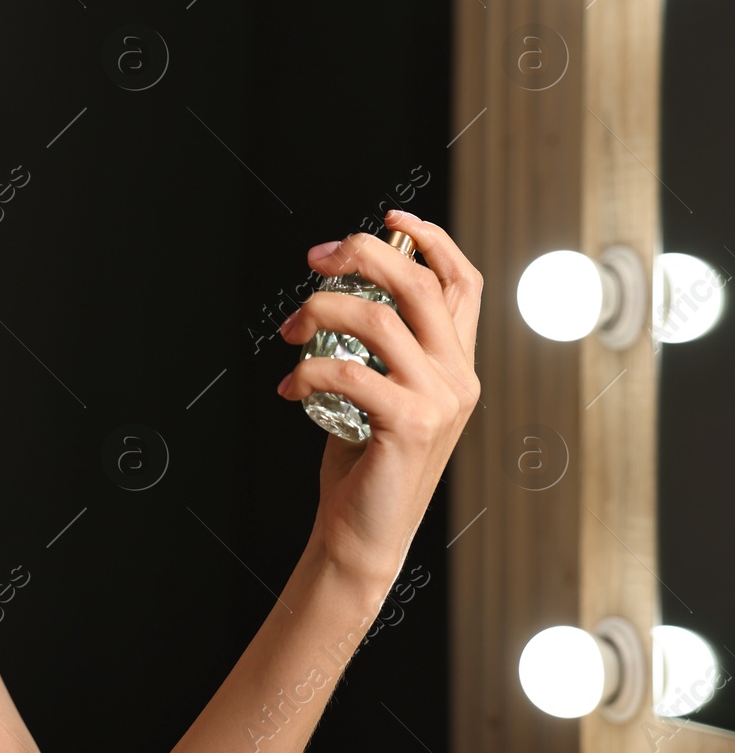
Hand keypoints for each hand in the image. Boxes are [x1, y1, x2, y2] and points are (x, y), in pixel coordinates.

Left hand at [275, 208, 483, 596]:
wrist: (362, 533)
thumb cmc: (364, 462)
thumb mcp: (377, 392)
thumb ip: (377, 348)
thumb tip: (336, 290)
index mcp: (456, 363)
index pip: (462, 283)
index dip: (431, 240)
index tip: (389, 218)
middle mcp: (459, 377)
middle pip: (419, 284)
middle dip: (364, 255)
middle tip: (316, 259)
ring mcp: (441, 401)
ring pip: (380, 319)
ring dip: (321, 310)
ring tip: (289, 330)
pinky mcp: (411, 425)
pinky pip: (349, 372)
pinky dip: (308, 371)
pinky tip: (290, 387)